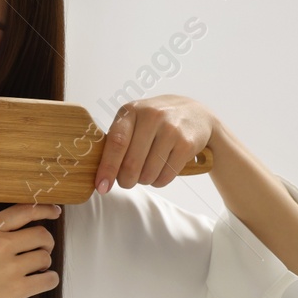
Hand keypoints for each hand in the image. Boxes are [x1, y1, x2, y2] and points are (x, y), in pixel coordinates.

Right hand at [0, 202, 61, 297]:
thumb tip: (20, 232)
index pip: (25, 211)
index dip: (45, 209)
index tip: (54, 211)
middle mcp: (1, 244)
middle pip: (42, 235)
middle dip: (46, 243)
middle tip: (41, 251)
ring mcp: (10, 267)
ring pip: (45, 258)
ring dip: (44, 265)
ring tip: (34, 271)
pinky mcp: (17, 289)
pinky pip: (49, 279)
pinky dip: (49, 280)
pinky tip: (41, 282)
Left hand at [94, 95, 215, 192]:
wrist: (195, 114)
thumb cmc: (156, 121)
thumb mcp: (135, 119)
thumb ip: (118, 140)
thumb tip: (102, 174)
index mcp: (131, 111)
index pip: (116, 143)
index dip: (107, 167)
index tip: (101, 186)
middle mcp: (152, 117)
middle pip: (132, 163)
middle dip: (126, 180)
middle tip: (126, 182)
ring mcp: (171, 130)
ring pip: (149, 173)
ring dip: (144, 181)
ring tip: (145, 173)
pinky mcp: (187, 144)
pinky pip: (166, 176)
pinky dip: (159, 181)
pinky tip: (159, 172)